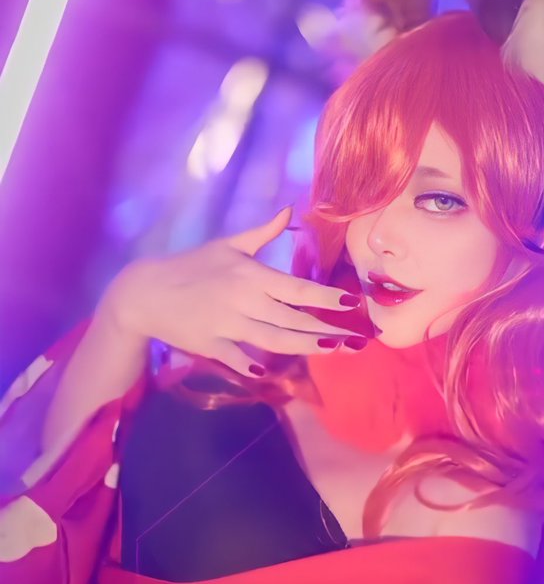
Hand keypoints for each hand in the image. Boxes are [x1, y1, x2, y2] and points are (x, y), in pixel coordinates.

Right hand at [104, 206, 370, 377]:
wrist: (145, 292)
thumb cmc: (191, 265)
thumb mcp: (227, 244)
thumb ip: (263, 232)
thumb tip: (289, 210)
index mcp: (250, 274)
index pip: (297, 288)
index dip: (327, 297)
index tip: (353, 303)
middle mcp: (243, 300)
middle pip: (294, 319)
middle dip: (329, 330)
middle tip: (359, 340)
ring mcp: (227, 325)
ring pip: (275, 341)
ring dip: (307, 347)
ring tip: (335, 350)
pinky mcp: (211, 346)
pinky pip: (239, 359)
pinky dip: (255, 366)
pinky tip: (274, 373)